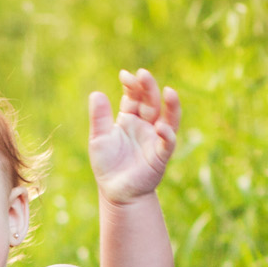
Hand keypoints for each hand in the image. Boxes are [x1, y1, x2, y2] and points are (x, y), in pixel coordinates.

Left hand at [88, 68, 180, 204]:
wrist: (116, 192)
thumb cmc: (108, 164)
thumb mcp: (99, 139)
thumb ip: (99, 118)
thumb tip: (96, 93)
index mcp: (129, 118)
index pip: (134, 96)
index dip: (132, 85)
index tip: (125, 75)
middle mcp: (145, 125)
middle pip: (151, 102)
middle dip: (148, 88)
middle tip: (143, 74)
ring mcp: (155, 139)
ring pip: (168, 118)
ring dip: (171, 105)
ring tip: (169, 92)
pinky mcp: (160, 156)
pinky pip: (167, 143)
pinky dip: (166, 134)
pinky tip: (160, 127)